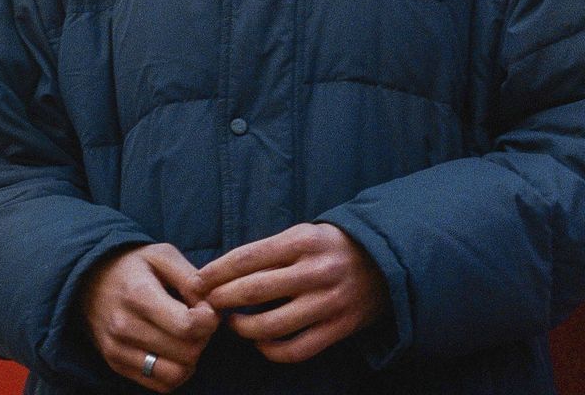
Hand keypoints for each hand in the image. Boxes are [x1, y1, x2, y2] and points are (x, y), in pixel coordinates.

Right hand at [78, 243, 219, 390]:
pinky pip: (161, 385)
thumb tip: (210, 303)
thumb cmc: (134, 265)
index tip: (207, 308)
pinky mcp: (117, 365)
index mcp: (139, 295)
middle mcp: (125, 327)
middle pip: (186, 352)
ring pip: (176, 374)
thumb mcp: (162, 255)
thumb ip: (190, 277)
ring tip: (187, 337)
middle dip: (203, 337)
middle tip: (199, 320)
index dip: (209, 319)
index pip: (187, 325)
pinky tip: (175, 351)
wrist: (90, 279)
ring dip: (191, 359)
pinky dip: (176, 373)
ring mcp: (118, 350)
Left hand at [197, 222, 389, 363]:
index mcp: (302, 240)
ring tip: (232, 323)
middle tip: (205, 304)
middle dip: (222, 298)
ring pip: (271, 325)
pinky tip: (260, 342)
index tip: (199, 281)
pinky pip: (296, 349)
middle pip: (254, 290)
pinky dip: (271, 350)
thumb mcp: (304, 234)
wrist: (386, 261)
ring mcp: (327, 302)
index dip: (218, 271)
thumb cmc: (332, 246)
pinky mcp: (338, 328)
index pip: (248, 257)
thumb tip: (224, 270)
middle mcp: (314, 271)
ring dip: (243, 327)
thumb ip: (271, 251)